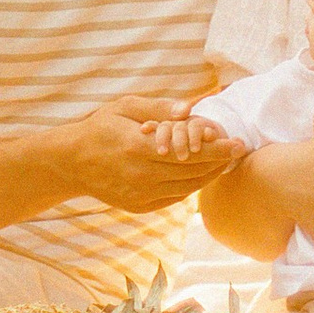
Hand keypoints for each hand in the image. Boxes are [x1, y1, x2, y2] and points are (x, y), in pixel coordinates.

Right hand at [64, 101, 241, 212]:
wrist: (73, 161)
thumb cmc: (101, 127)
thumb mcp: (125, 106)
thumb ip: (159, 108)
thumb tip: (189, 109)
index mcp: (139, 148)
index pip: (188, 151)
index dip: (216, 148)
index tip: (238, 143)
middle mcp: (142, 175)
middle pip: (192, 170)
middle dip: (219, 159)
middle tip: (239, 148)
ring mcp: (142, 194)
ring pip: (187, 186)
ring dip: (208, 173)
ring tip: (224, 160)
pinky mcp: (141, 206)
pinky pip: (175, 196)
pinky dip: (191, 185)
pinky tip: (200, 173)